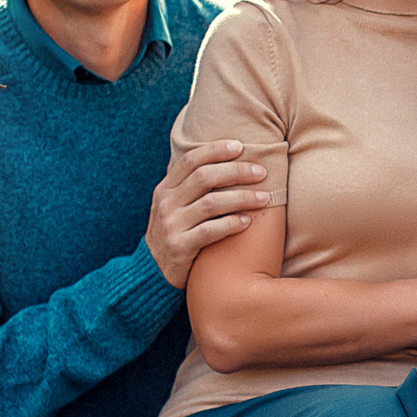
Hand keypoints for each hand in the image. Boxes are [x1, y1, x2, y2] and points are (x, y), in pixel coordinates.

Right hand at [148, 139, 274, 288]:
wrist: (152, 271)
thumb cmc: (174, 232)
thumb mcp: (172, 205)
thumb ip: (186, 183)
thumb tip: (209, 152)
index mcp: (166, 188)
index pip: (190, 160)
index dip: (215, 149)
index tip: (240, 146)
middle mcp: (166, 203)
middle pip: (204, 178)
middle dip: (237, 171)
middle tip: (261, 172)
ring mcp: (171, 225)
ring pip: (211, 203)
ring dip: (242, 198)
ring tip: (265, 198)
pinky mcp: (179, 247)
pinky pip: (210, 231)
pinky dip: (231, 224)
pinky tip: (248, 222)